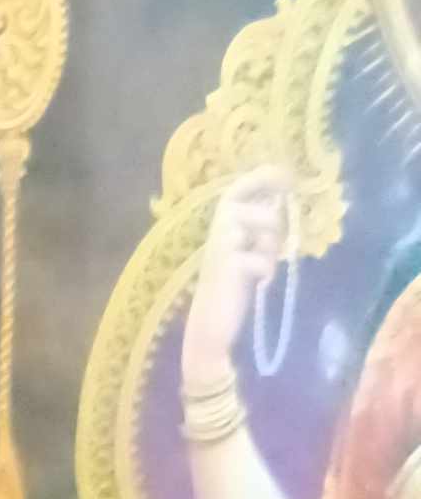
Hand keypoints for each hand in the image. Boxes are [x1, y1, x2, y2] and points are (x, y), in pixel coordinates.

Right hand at [183, 164, 292, 384]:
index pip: (241, 186)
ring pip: (267, 224)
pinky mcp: (230, 264)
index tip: (289, 176)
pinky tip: (258, 284)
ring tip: (263, 266)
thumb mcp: (244, 250)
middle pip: (255, 201)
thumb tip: (281, 203)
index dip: (266, 175)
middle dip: (271, 216)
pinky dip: (267, 271)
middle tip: (276, 236)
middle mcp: (219, 226)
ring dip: (272, 246)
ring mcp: (223, 244)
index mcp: (221, 221)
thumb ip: (257, 228)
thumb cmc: (229, 286)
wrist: (210, 323)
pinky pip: (265, 258)